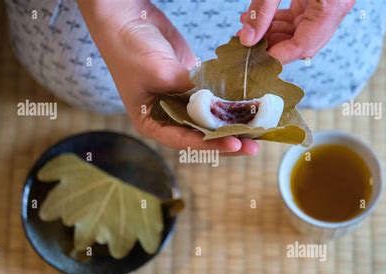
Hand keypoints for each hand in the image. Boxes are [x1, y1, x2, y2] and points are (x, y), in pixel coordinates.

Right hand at [79, 0, 258, 154]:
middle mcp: (167, 116)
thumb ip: (188, 91)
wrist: (128, 18)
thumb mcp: (159, 72)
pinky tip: (248, 106)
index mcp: (152, 122)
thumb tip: (219, 105)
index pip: (184, 141)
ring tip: (256, 129)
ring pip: (210, 119)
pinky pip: (213, 97)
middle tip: (252, 145)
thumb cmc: (131, 49)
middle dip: (227, 139)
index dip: (211, 144)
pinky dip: (229, 102)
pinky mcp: (192, 85)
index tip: (235, 143)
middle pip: (201, 135)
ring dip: (231, 123)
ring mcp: (181, 101)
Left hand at [238, 0, 354, 63]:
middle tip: (246, 44)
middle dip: (273, 45)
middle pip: (303, 42)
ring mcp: (330, 2)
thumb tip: (247, 38)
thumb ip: (263, 9)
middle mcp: (336, 6)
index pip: (304, 46)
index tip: (253, 61)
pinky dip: (281, 21)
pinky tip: (260, 18)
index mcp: (332, 3)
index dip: (277, 56)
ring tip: (247, 27)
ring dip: (274, 33)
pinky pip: (302, 17)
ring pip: (301, 32)